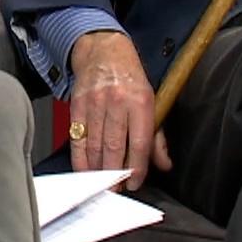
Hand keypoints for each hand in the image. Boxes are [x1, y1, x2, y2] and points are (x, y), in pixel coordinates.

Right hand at [67, 31, 170, 189]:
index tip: (135, 182)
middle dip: (115, 174)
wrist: (103, 50)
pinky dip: (81, 159)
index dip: (137, 167)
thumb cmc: (129, 77)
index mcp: (140, 101)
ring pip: (95, 146)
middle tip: (116, 190)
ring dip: (99, 170)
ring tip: (103, 184)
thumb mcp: (152, 101)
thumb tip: (165, 164)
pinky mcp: (77, 106)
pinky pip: (78, 139)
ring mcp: (95, 104)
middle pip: (114, 147)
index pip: (139, 142)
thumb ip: (157, 136)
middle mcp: (117, 102)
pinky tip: (86, 170)